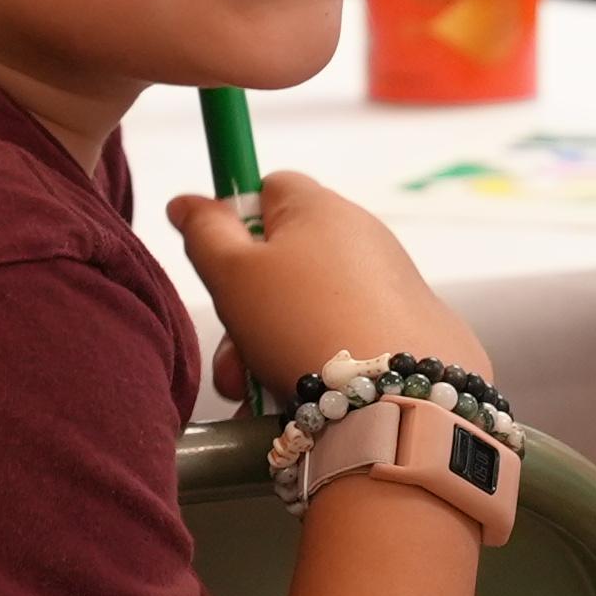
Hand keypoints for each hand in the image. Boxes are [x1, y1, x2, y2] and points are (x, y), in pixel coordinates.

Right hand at [169, 170, 493, 403]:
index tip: (220, 267)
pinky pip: (343, 340)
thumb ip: (204, 233)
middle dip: (245, 314)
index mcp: (320, 208)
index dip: (235, 224)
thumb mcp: (234, 274)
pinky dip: (315, 368)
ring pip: (307, 312)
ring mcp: (389, 285)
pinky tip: (295, 405)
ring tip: (256, 395)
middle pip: (283, 262)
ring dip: (269, 352)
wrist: (398, 396)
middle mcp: (361, 236)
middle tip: (232, 361)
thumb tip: (187, 202)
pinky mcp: (408, 330)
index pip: (268, 189)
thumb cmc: (304, 323)